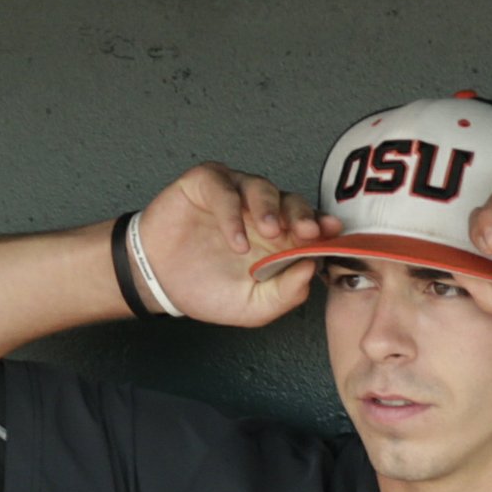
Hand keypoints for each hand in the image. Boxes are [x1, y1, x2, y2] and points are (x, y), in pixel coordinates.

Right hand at [131, 164, 337, 326]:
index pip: (310, 224)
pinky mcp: (205, 184)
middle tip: (306, 232)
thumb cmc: (207, 289)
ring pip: (261, 187)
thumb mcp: (254, 306)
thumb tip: (311, 270)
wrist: (158, 283)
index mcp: (280, 238)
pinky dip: (232, 213)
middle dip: (303, 215)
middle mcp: (260, 211)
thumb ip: (285, 293)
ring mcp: (234, 194)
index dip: (323, 227)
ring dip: (270, 209)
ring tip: (270, 233)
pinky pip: (224, 189)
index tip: (332, 234)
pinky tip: (236, 240)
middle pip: (291, 201)